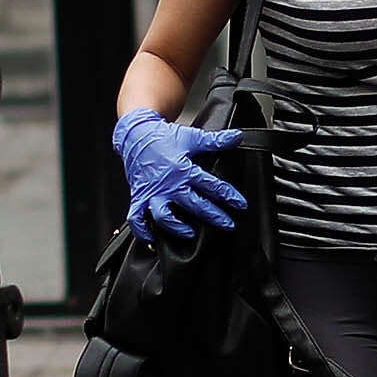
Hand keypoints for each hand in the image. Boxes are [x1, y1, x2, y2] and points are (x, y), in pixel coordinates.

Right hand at [113, 109, 245, 242]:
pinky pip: (136, 220)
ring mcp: (152, 193)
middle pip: (194, 205)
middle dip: (214, 217)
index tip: (241, 205)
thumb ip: (215, 141)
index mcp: (183, 170)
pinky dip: (143, 233)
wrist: (134, 135)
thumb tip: (237, 137)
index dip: (229, 196)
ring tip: (191, 234)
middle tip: (228, 225)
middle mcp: (168, 184)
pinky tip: (153, 241)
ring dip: (177, 228)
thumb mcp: (192, 138)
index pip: (211, 185)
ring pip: (163, 217)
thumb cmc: (162, 137)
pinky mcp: (138, 197)